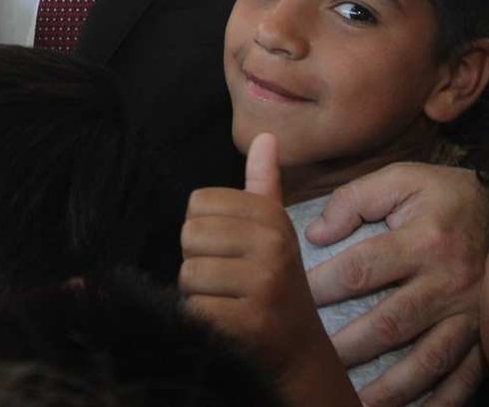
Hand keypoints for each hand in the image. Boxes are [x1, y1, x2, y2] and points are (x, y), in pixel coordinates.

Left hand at [181, 134, 334, 379]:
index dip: (204, 230)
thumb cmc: (277, 283)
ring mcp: (262, 285)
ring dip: (198, 294)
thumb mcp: (275, 231)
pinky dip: (200, 319)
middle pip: (189, 235)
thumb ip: (263, 185)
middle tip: (225, 280)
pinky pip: (194, 308)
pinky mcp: (248, 322)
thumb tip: (265, 136)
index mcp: (273, 219)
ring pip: (188, 274)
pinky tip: (224, 323)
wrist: (299, 351)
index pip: (199, 203)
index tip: (229, 251)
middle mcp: (272, 246)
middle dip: (198, 261)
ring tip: (226, 301)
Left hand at [304, 163, 487, 406]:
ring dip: (390, 387)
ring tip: (354, 400)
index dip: (322, 287)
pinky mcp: (485, 336)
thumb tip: (317, 234)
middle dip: (348, 348)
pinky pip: (463, 377)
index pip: (361, 270)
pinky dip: (441, 401)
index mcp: (424, 239)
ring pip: (427, 361)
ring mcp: (470, 314)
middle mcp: (448, 281)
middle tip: (315, 360)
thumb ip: (355, 199)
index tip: (294, 299)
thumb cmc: (443, 195)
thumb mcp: (401, 179)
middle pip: (390, 325)